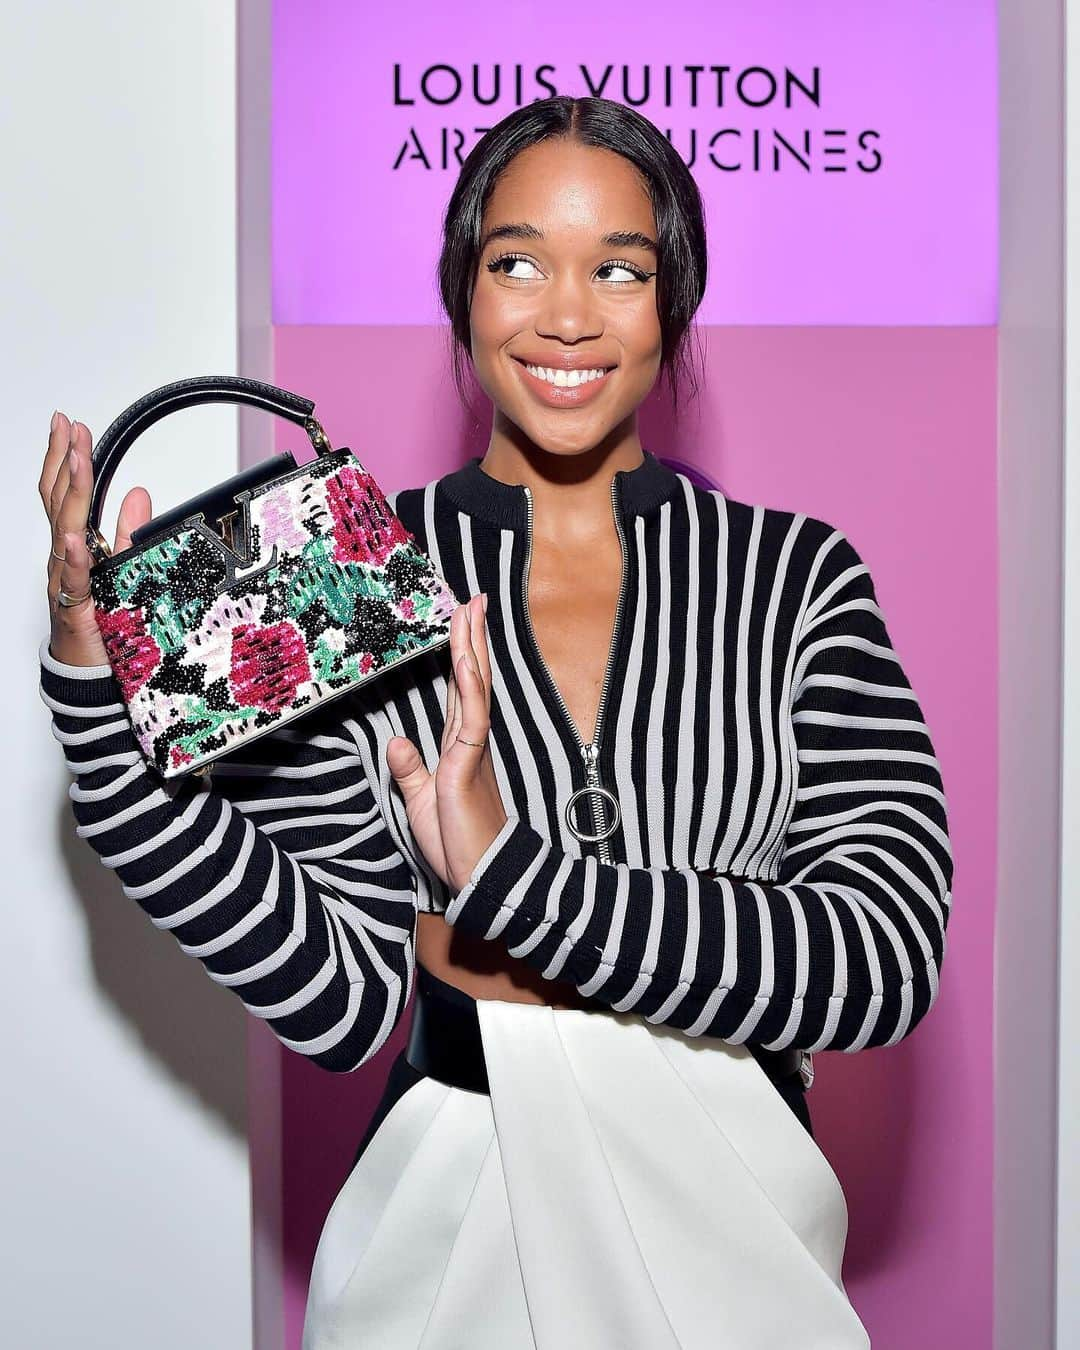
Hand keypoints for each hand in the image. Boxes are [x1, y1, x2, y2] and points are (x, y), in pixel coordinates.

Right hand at [40, 411, 152, 666]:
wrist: (86, 670)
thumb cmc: (101, 621)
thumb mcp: (123, 567)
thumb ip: (129, 531)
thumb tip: (138, 492)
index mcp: (75, 545)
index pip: (65, 493)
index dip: (65, 458)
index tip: (68, 425)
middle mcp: (64, 557)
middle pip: (59, 501)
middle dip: (64, 460)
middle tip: (68, 426)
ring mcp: (65, 579)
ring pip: (65, 529)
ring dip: (71, 492)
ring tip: (74, 458)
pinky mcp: (76, 606)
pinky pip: (74, 578)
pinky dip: (75, 555)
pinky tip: (75, 535)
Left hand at [386, 594, 507, 893]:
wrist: (479, 875)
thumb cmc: (458, 842)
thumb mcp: (421, 801)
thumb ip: (411, 771)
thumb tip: (397, 742)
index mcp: (460, 746)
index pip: (460, 691)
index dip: (461, 654)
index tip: (463, 620)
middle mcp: (470, 740)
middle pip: (471, 678)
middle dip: (471, 638)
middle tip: (475, 598)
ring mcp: (472, 749)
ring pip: (474, 688)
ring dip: (472, 649)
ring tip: (472, 612)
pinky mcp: (468, 765)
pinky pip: (471, 720)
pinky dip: (469, 689)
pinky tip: (466, 662)